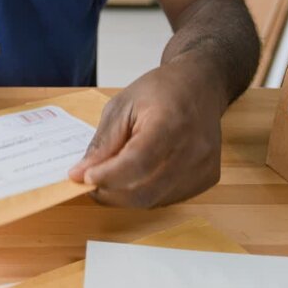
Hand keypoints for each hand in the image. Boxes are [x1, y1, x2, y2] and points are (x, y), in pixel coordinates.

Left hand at [68, 61, 227, 207]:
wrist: (199, 86)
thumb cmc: (160, 91)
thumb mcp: (121, 107)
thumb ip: (103, 143)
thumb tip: (80, 174)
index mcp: (169, 123)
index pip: (137, 162)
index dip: (107, 176)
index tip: (83, 177)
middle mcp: (193, 149)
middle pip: (144, 190)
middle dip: (110, 192)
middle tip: (90, 182)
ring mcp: (203, 167)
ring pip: (154, 201)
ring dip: (124, 196)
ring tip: (111, 176)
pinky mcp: (206, 178)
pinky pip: (167, 199)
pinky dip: (144, 194)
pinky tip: (136, 176)